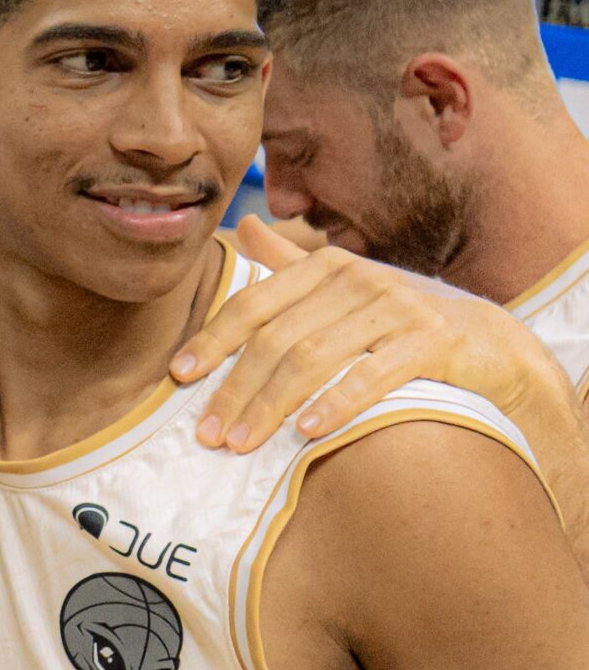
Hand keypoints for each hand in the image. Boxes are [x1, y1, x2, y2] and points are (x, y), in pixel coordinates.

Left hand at [172, 215, 570, 451]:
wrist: (491, 345)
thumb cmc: (398, 321)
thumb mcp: (343, 289)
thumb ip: (291, 264)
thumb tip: (247, 226)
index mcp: (325, 268)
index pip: (253, 306)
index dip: (212, 342)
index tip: (179, 378)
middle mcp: (357, 279)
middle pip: (275, 339)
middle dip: (235, 390)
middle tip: (207, 434)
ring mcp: (397, 308)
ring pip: (312, 359)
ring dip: (271, 406)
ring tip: (242, 443)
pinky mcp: (432, 341)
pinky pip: (371, 375)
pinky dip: (335, 403)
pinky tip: (307, 432)